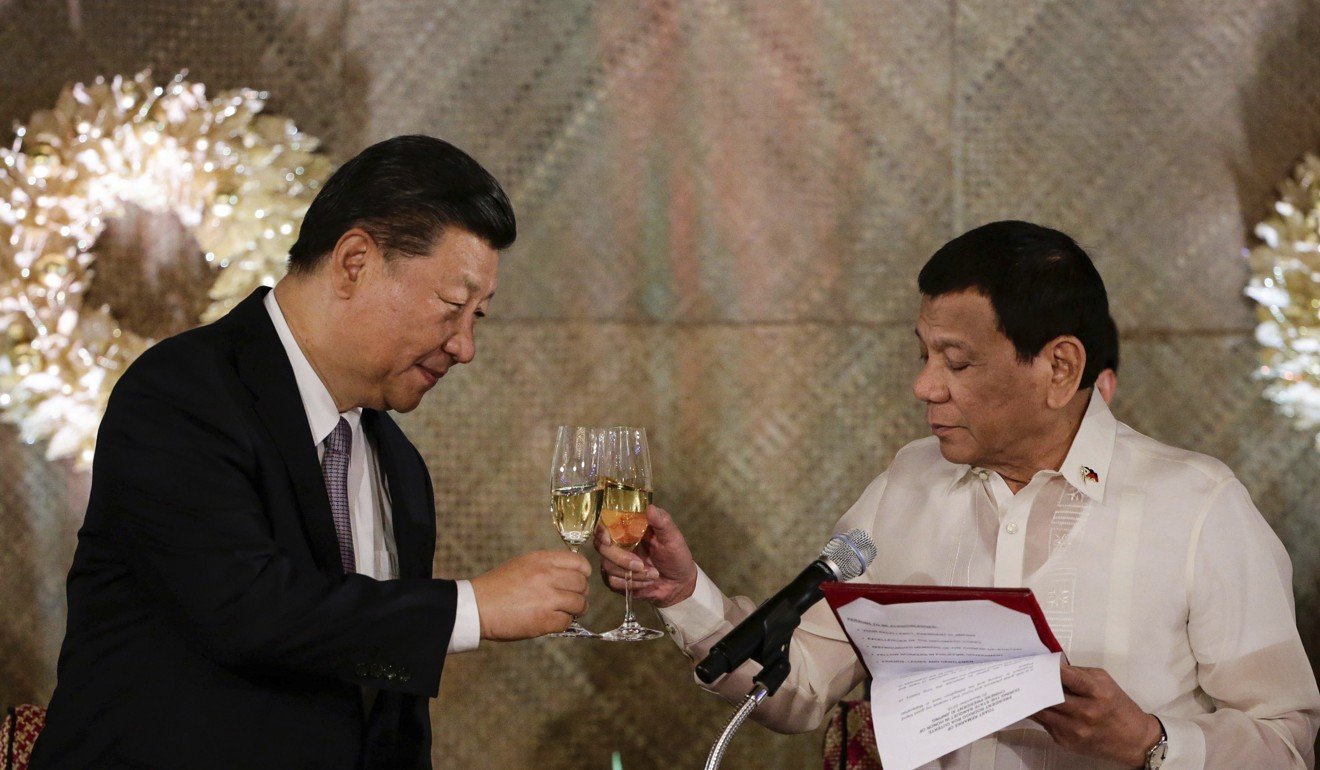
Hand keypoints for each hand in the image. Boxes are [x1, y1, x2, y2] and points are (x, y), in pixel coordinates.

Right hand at [470, 550, 590, 640]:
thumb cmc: (496, 586)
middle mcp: (547, 576)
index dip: (583, 572)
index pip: (578, 562)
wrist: (476, 606)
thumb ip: (546, 567)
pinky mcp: (544, 620)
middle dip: (580, 593)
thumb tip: (568, 575)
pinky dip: (562, 623)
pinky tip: (552, 621)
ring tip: (566, 612)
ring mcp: (547, 598)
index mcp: (541, 560)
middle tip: (572, 599)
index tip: (580, 579)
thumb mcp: (522, 565)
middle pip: (582, 583)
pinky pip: (567, 621)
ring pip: (579, 603)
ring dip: (576, 610)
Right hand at [593, 504, 696, 607]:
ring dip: (632, 574)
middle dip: (621, 559)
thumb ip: (662, 522)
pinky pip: (612, 582)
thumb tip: (649, 508)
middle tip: (641, 565)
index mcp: (629, 528)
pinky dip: (632, 584)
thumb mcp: (673, 538)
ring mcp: (615, 561)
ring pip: (607, 566)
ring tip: (653, 575)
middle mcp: (618, 542)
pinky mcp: (615, 579)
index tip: (607, 540)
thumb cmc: (676, 556)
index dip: (601, 530)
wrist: (678, 585)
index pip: (605, 523)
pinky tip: (646, 582)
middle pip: (601, 547)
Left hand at [1030, 664, 1162, 766]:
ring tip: (1023, 690)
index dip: (1053, 670)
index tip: (1040, 662)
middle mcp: (1086, 713)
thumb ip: (1079, 674)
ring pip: (1042, 713)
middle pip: (1050, 696)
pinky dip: (1040, 715)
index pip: (1070, 678)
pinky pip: (1046, 725)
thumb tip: (1055, 667)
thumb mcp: (1105, 683)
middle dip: (1035, 685)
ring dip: (1031, 701)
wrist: (1135, 741)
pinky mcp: (1067, 742)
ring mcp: (1075, 730)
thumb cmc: (1119, 708)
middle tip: (1023, 676)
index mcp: (1098, 694)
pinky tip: (1035, 706)